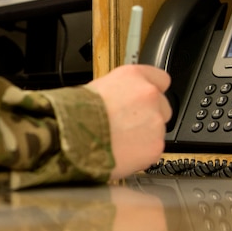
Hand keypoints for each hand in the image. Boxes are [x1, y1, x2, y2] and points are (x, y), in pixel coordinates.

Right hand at [84, 64, 171, 179]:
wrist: (69, 139)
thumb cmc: (74, 115)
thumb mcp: (95, 88)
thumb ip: (118, 92)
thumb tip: (122, 100)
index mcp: (133, 76)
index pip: (160, 79)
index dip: (151, 92)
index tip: (144, 100)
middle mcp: (149, 95)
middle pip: (162, 107)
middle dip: (148, 117)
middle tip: (126, 125)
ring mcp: (155, 122)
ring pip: (157, 130)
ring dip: (144, 136)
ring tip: (119, 141)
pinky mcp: (155, 147)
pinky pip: (152, 150)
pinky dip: (140, 154)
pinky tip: (121, 152)